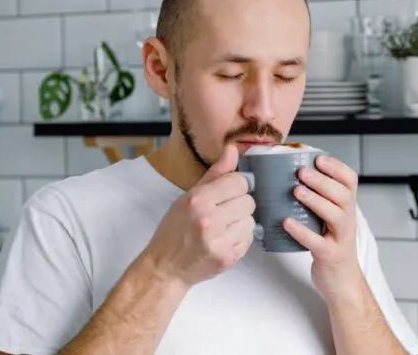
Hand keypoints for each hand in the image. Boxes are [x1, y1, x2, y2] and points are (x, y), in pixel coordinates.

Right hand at [143, 144, 255, 289]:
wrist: (166, 268)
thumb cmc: (175, 229)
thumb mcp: (188, 196)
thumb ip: (215, 174)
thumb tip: (234, 149)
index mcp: (198, 200)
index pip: (239, 181)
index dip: (235, 185)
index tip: (227, 192)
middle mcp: (210, 220)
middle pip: (249, 201)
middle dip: (239, 204)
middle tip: (224, 211)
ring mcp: (220, 242)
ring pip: (251, 221)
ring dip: (241, 222)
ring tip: (223, 227)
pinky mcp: (229, 258)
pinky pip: (249, 239)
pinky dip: (240, 238)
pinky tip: (224, 240)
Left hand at [283, 155, 362, 299]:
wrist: (342, 282)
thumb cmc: (329, 245)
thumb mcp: (328, 220)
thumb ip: (318, 200)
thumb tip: (288, 175)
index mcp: (346, 208)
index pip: (350, 181)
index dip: (337, 168)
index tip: (319, 158)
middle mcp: (348, 221)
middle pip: (343, 195)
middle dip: (323, 181)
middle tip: (301, 172)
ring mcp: (341, 239)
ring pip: (336, 215)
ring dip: (316, 201)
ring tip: (296, 191)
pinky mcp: (330, 256)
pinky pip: (318, 243)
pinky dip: (302, 231)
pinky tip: (287, 222)